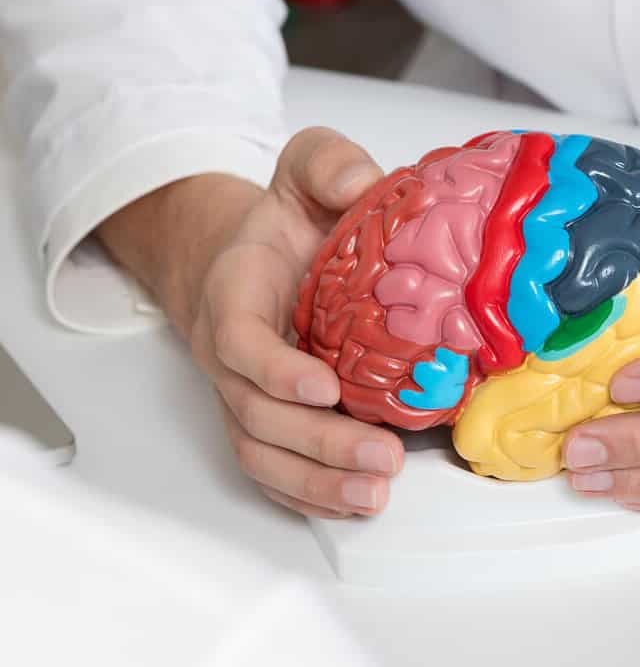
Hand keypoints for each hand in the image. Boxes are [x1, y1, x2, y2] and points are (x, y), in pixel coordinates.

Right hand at [97, 128, 403, 517]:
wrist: (259, 254)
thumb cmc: (288, 220)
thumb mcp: (308, 167)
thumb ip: (329, 163)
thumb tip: (363, 184)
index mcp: (236, 291)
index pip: (238, 339)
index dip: (273, 368)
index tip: (322, 388)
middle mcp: (233, 353)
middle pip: (255, 413)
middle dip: (315, 443)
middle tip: (378, 457)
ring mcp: (247, 394)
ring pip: (262, 453)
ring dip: (315, 482)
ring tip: (373, 495)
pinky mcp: (270, 420)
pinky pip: (277, 469)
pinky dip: (312, 494)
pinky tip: (356, 503)